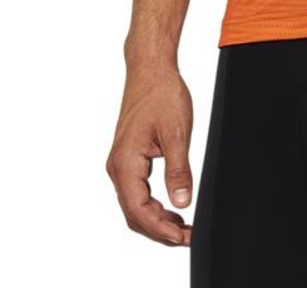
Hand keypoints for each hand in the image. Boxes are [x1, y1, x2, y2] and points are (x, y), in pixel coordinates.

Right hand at [106, 65, 193, 245]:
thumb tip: (182, 203)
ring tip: (183, 227)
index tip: (184, 238)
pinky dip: (152, 204)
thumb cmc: (161, 94)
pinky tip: (172, 206)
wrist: (150, 69)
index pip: (138, 211)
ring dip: (156, 219)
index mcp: (125, 162)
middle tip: (188, 237)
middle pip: (133, 214)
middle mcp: (117, 166)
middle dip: (159, 230)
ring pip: (134, 204)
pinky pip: (137, 190)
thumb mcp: (176, 133)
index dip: (161, 230)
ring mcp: (121, 162)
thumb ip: (178, 171)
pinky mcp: (128, 156)